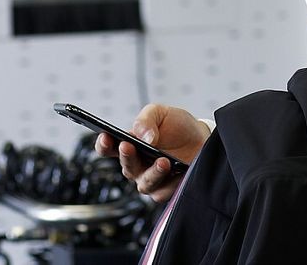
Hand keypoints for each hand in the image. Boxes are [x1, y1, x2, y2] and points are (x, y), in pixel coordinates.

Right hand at [94, 104, 210, 201]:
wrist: (202, 138)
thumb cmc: (177, 126)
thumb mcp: (160, 113)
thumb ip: (146, 121)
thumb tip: (144, 137)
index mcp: (129, 145)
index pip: (108, 148)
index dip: (103, 144)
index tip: (106, 137)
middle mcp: (136, 165)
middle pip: (126, 166)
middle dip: (127, 157)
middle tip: (129, 146)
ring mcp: (150, 180)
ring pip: (145, 183)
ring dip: (153, 173)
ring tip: (163, 161)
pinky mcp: (166, 190)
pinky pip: (163, 192)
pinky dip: (171, 182)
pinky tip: (180, 173)